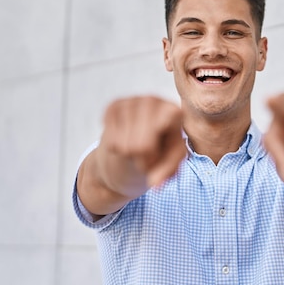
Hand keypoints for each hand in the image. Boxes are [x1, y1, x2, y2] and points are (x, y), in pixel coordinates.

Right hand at [79, 96, 185, 213]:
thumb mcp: (169, 164)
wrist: (133, 150)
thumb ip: (167, 172)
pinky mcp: (112, 106)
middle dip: (142, 159)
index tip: (157, 154)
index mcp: (173, 111)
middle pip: (141, 144)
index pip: (160, 132)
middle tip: (146, 154)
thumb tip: (155, 184)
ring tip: (135, 148)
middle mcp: (153, 100)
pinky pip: (110, 141)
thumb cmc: (158, 155)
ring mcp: (131, 100)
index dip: (154, 152)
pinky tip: (122, 140)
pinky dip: (116, 149)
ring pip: (123, 145)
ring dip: (128, 154)